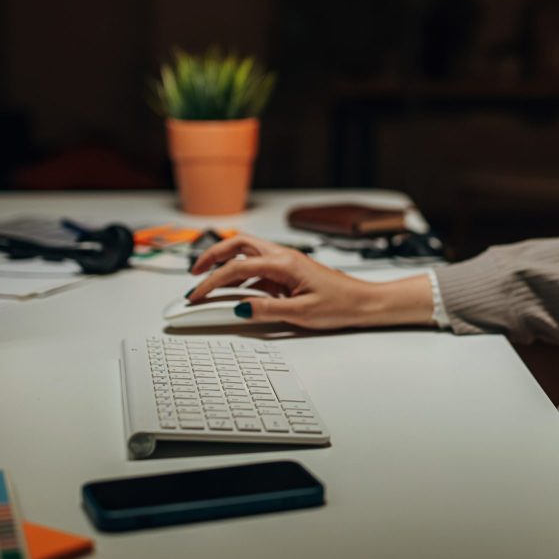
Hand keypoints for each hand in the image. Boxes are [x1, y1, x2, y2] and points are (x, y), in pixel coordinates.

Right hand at [187, 234, 433, 329]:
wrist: (364, 302)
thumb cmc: (341, 304)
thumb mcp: (301, 313)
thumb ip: (267, 310)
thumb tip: (239, 308)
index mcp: (284, 263)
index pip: (236, 268)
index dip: (211, 281)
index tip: (196, 296)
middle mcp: (282, 256)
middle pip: (237, 245)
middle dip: (212, 256)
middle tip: (195, 273)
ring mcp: (284, 263)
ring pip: (246, 253)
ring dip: (225, 263)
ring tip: (207, 280)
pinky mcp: (287, 272)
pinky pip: (257, 269)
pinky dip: (240, 277)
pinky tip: (234, 293)